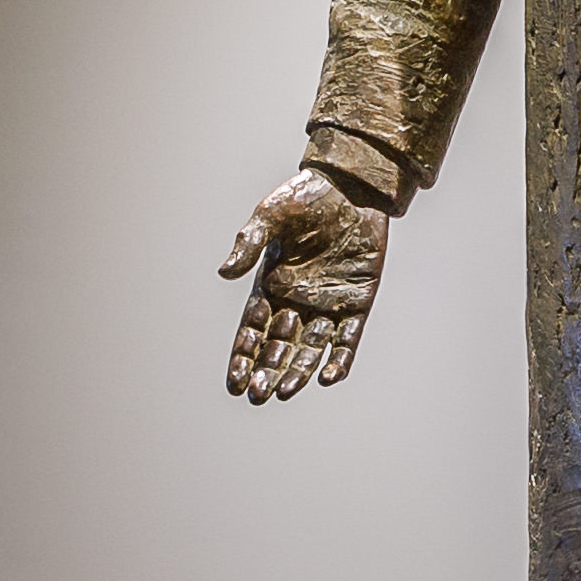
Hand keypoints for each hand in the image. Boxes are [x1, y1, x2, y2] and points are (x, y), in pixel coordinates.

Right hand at [221, 168, 392, 401]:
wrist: (352, 186)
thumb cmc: (306, 196)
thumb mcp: (270, 217)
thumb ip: (248, 244)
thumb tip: (223, 273)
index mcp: (271, 285)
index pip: (253, 329)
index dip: (243, 355)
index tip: (235, 381)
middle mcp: (297, 300)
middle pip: (278, 346)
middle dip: (267, 371)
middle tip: (258, 394)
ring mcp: (328, 304)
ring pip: (310, 349)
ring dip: (298, 372)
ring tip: (285, 393)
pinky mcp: (357, 303)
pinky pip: (347, 339)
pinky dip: (339, 359)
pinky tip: (329, 377)